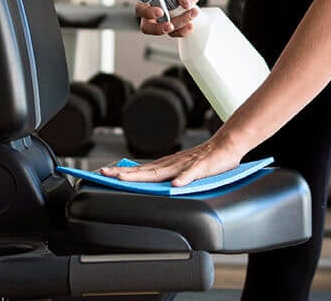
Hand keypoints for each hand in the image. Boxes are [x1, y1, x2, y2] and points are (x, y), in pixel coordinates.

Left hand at [100, 132, 247, 186]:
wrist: (227, 145)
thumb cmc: (206, 159)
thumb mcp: (182, 169)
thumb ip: (168, 175)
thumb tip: (152, 184)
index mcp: (167, 166)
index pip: (141, 171)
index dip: (122, 172)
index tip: (104, 174)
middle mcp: (172, 164)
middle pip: (144, 170)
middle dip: (123, 173)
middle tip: (104, 173)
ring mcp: (185, 165)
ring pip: (161, 171)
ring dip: (142, 175)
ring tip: (125, 179)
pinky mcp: (202, 167)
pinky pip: (191, 174)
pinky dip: (183, 178)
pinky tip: (175, 185)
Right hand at [135, 0, 203, 37]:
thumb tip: (186, 3)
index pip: (140, 9)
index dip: (147, 13)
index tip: (160, 11)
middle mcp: (154, 9)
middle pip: (149, 27)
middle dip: (159, 28)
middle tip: (170, 25)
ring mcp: (165, 18)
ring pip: (166, 29)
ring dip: (179, 25)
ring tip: (192, 13)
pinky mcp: (175, 21)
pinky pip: (177, 32)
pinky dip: (185, 30)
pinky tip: (191, 23)